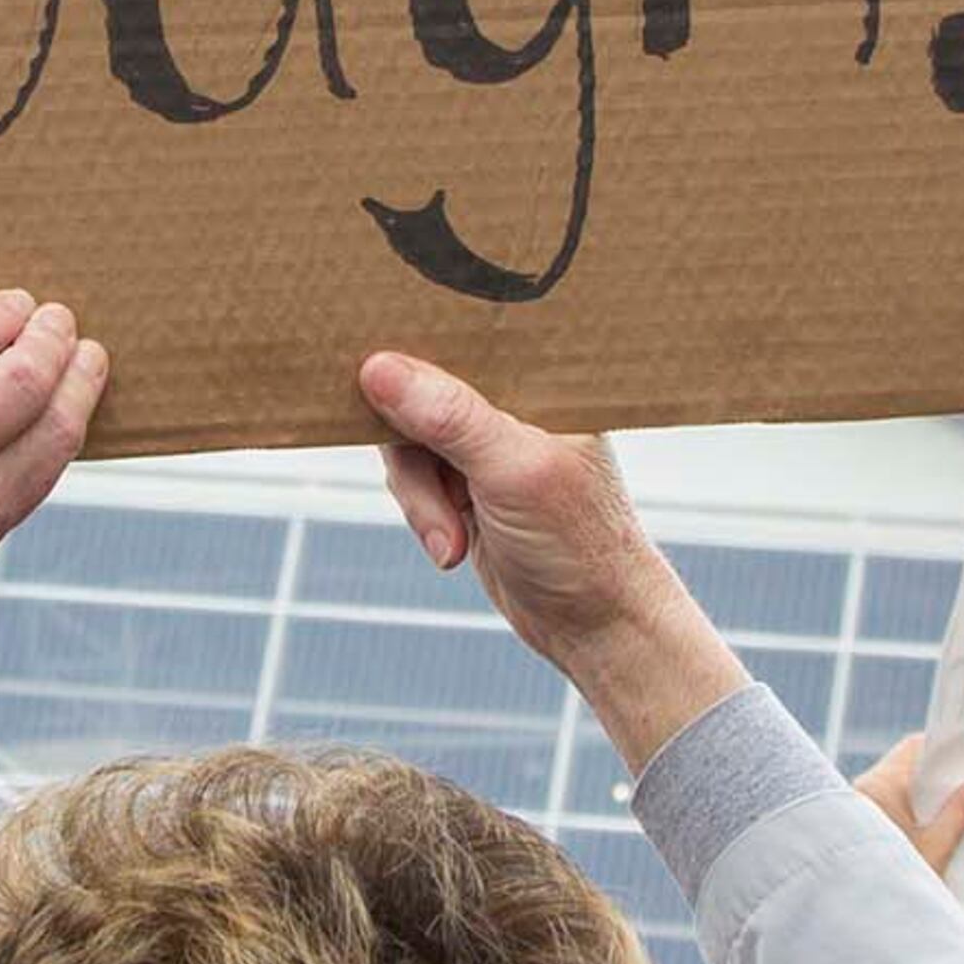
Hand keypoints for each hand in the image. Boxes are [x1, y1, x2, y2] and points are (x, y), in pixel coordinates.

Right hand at [355, 352, 740, 767]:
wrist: (595, 627)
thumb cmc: (579, 544)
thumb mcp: (512, 472)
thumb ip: (450, 419)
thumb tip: (378, 368)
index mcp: (543, 378)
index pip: (467, 337)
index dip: (417, 347)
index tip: (368, 363)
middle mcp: (516, 402)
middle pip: (422, 390)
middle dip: (412, 450)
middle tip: (430, 492)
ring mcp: (488, 445)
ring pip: (408, 441)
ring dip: (418, 496)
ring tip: (451, 540)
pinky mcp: (467, 484)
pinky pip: (414, 479)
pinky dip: (422, 515)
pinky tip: (451, 547)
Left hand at [853, 734, 963, 879]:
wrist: (849, 927)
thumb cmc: (885, 889)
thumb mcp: (935, 850)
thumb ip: (960, 814)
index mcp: (879, 786)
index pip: (916, 748)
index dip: (947, 748)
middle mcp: (864, 793)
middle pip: (911, 770)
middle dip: (943, 778)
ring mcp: (859, 813)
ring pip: (903, 793)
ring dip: (930, 801)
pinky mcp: (860, 834)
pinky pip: (892, 814)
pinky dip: (916, 818)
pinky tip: (940, 833)